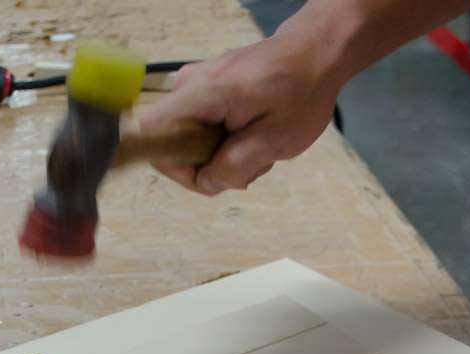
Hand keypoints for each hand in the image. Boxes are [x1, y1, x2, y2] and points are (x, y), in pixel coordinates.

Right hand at [140, 34, 343, 195]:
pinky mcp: (202, 87)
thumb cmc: (301, 92)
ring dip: (218, 155)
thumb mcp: (275, 140)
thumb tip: (205, 183)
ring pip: (186, 139)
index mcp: (202, 93)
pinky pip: (198, 127)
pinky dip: (222, 140)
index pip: (154, 135)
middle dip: (206, 165)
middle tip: (246, 164)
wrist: (315, 54)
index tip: (210, 173)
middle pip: (171, 143)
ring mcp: (193, 84)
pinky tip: (249, 136)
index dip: (176, 166)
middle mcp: (188, 84)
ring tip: (255, 147)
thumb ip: (234, 167)